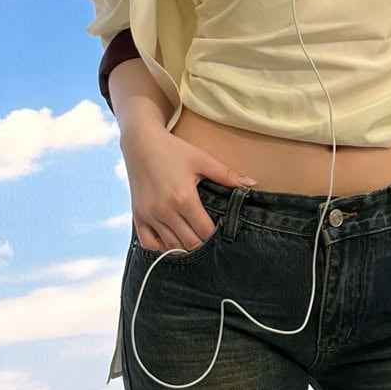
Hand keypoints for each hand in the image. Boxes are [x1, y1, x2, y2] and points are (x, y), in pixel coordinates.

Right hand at [119, 123, 254, 253]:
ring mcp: (149, 215)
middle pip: (189, 243)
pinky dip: (161, 245)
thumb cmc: (174, 150)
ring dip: (184, 245)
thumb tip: (252, 183)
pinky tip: (171, 237)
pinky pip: (149, 243)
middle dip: (201, 242)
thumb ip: (227, 175)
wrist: (141, 143)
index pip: (204, 231)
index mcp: (184, 198)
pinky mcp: (138, 216)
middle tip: (207, 233)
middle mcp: (165, 211)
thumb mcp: (202, 159)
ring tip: (192, 235)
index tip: (219, 228)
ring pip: (170, 246)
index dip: (214, 233)